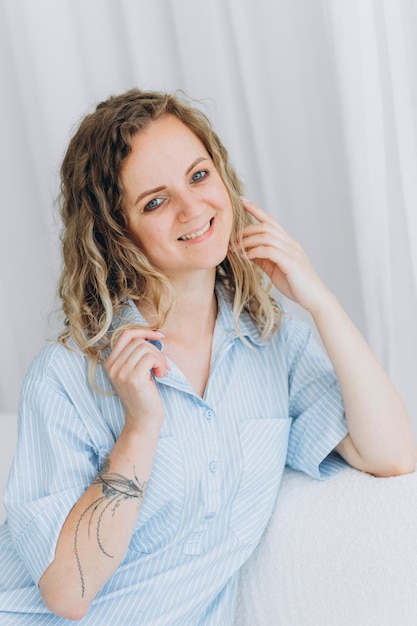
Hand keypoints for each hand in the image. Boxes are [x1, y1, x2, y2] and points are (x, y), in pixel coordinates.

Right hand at [105, 328, 168, 431]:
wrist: (143, 421)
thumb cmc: (144, 395)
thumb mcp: (136, 371)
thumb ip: (137, 354)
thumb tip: (153, 333)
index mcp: (110, 363)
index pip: (125, 334)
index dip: (144, 331)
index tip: (159, 336)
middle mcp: (112, 366)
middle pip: (139, 341)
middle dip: (156, 350)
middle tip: (162, 366)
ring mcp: (121, 372)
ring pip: (145, 348)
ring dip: (160, 358)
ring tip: (162, 371)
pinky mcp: (133, 378)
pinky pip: (151, 358)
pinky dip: (161, 363)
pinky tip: (162, 375)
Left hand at [240, 197, 330, 313]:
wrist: (314, 298)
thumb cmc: (295, 284)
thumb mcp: (275, 269)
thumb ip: (263, 259)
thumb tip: (247, 252)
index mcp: (287, 243)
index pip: (270, 220)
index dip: (256, 209)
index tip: (241, 201)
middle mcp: (290, 243)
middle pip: (265, 226)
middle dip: (245, 230)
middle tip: (231, 240)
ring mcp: (292, 251)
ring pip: (266, 236)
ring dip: (247, 241)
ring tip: (236, 250)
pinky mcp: (291, 262)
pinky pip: (269, 251)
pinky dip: (255, 252)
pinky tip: (246, 257)